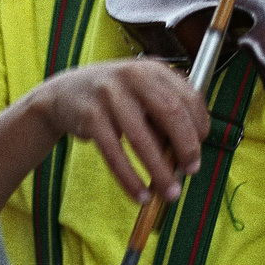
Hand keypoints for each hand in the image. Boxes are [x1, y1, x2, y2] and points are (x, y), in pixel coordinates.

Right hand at [32, 58, 209, 203]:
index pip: (189, 97)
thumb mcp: (141, 90)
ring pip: (142, 138)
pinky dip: (130, 178)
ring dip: (160, 171)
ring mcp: (109, 94)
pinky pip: (114, 153)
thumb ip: (165, 113)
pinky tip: (140, 194)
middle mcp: (133, 76)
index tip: (199, 149)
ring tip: (170, 193)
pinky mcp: (90, 115)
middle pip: (171, 112)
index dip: (200, 126)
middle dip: (186, 147)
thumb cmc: (114, 97)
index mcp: (153, 69)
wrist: (63, 93)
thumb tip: (189, 153)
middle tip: (191, 171)